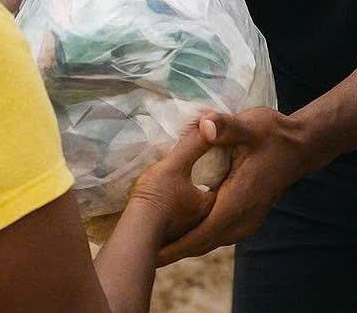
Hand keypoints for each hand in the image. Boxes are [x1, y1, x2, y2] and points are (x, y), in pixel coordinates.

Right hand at [127, 125, 215, 245]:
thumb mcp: (176, 165)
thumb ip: (193, 144)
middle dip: (210, 179)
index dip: (222, 162)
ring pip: (195, 206)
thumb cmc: (157, 197)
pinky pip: (181, 214)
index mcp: (210, 204)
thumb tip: (208, 121)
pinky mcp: (171, 236)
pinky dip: (180, 204)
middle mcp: (203, 220)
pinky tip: (172, 196)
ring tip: (188, 177)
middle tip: (207, 160)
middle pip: (210, 192)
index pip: (223, 179)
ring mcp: (187, 230)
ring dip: (193, 193)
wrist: (134, 234)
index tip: (220, 149)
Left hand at [158, 107, 304, 264]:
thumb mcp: (249, 124)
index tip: (152, 253)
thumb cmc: (273, 135)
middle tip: (146, 250)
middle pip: (203, 243)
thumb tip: (204, 125)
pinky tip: (184, 226)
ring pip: (211, 240)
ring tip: (158, 241)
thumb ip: (225, 126)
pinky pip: (220, 233)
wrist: (300, 147)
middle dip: (175, 248)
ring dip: (187, 242)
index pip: (203, 234)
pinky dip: (200, 234)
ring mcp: (248, 221)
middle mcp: (244, 218)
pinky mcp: (248, 218)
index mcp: (239, 200)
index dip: (176, 246)